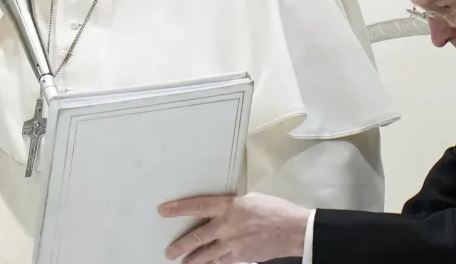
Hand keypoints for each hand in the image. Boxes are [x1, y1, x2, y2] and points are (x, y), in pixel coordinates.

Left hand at [159, 193, 309, 263]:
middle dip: (180, 246)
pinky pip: (220, 263)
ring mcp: (232, 243)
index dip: (178, 208)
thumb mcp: (251, 198)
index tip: (163, 210)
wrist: (293, 229)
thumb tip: (222, 209)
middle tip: (168, 252)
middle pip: (197, 237)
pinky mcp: (241, 257)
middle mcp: (226, 225)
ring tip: (182, 263)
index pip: (198, 206)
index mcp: (229, 205)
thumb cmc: (275, 209)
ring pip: (206, 255)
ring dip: (192, 261)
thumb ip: (232, 205)